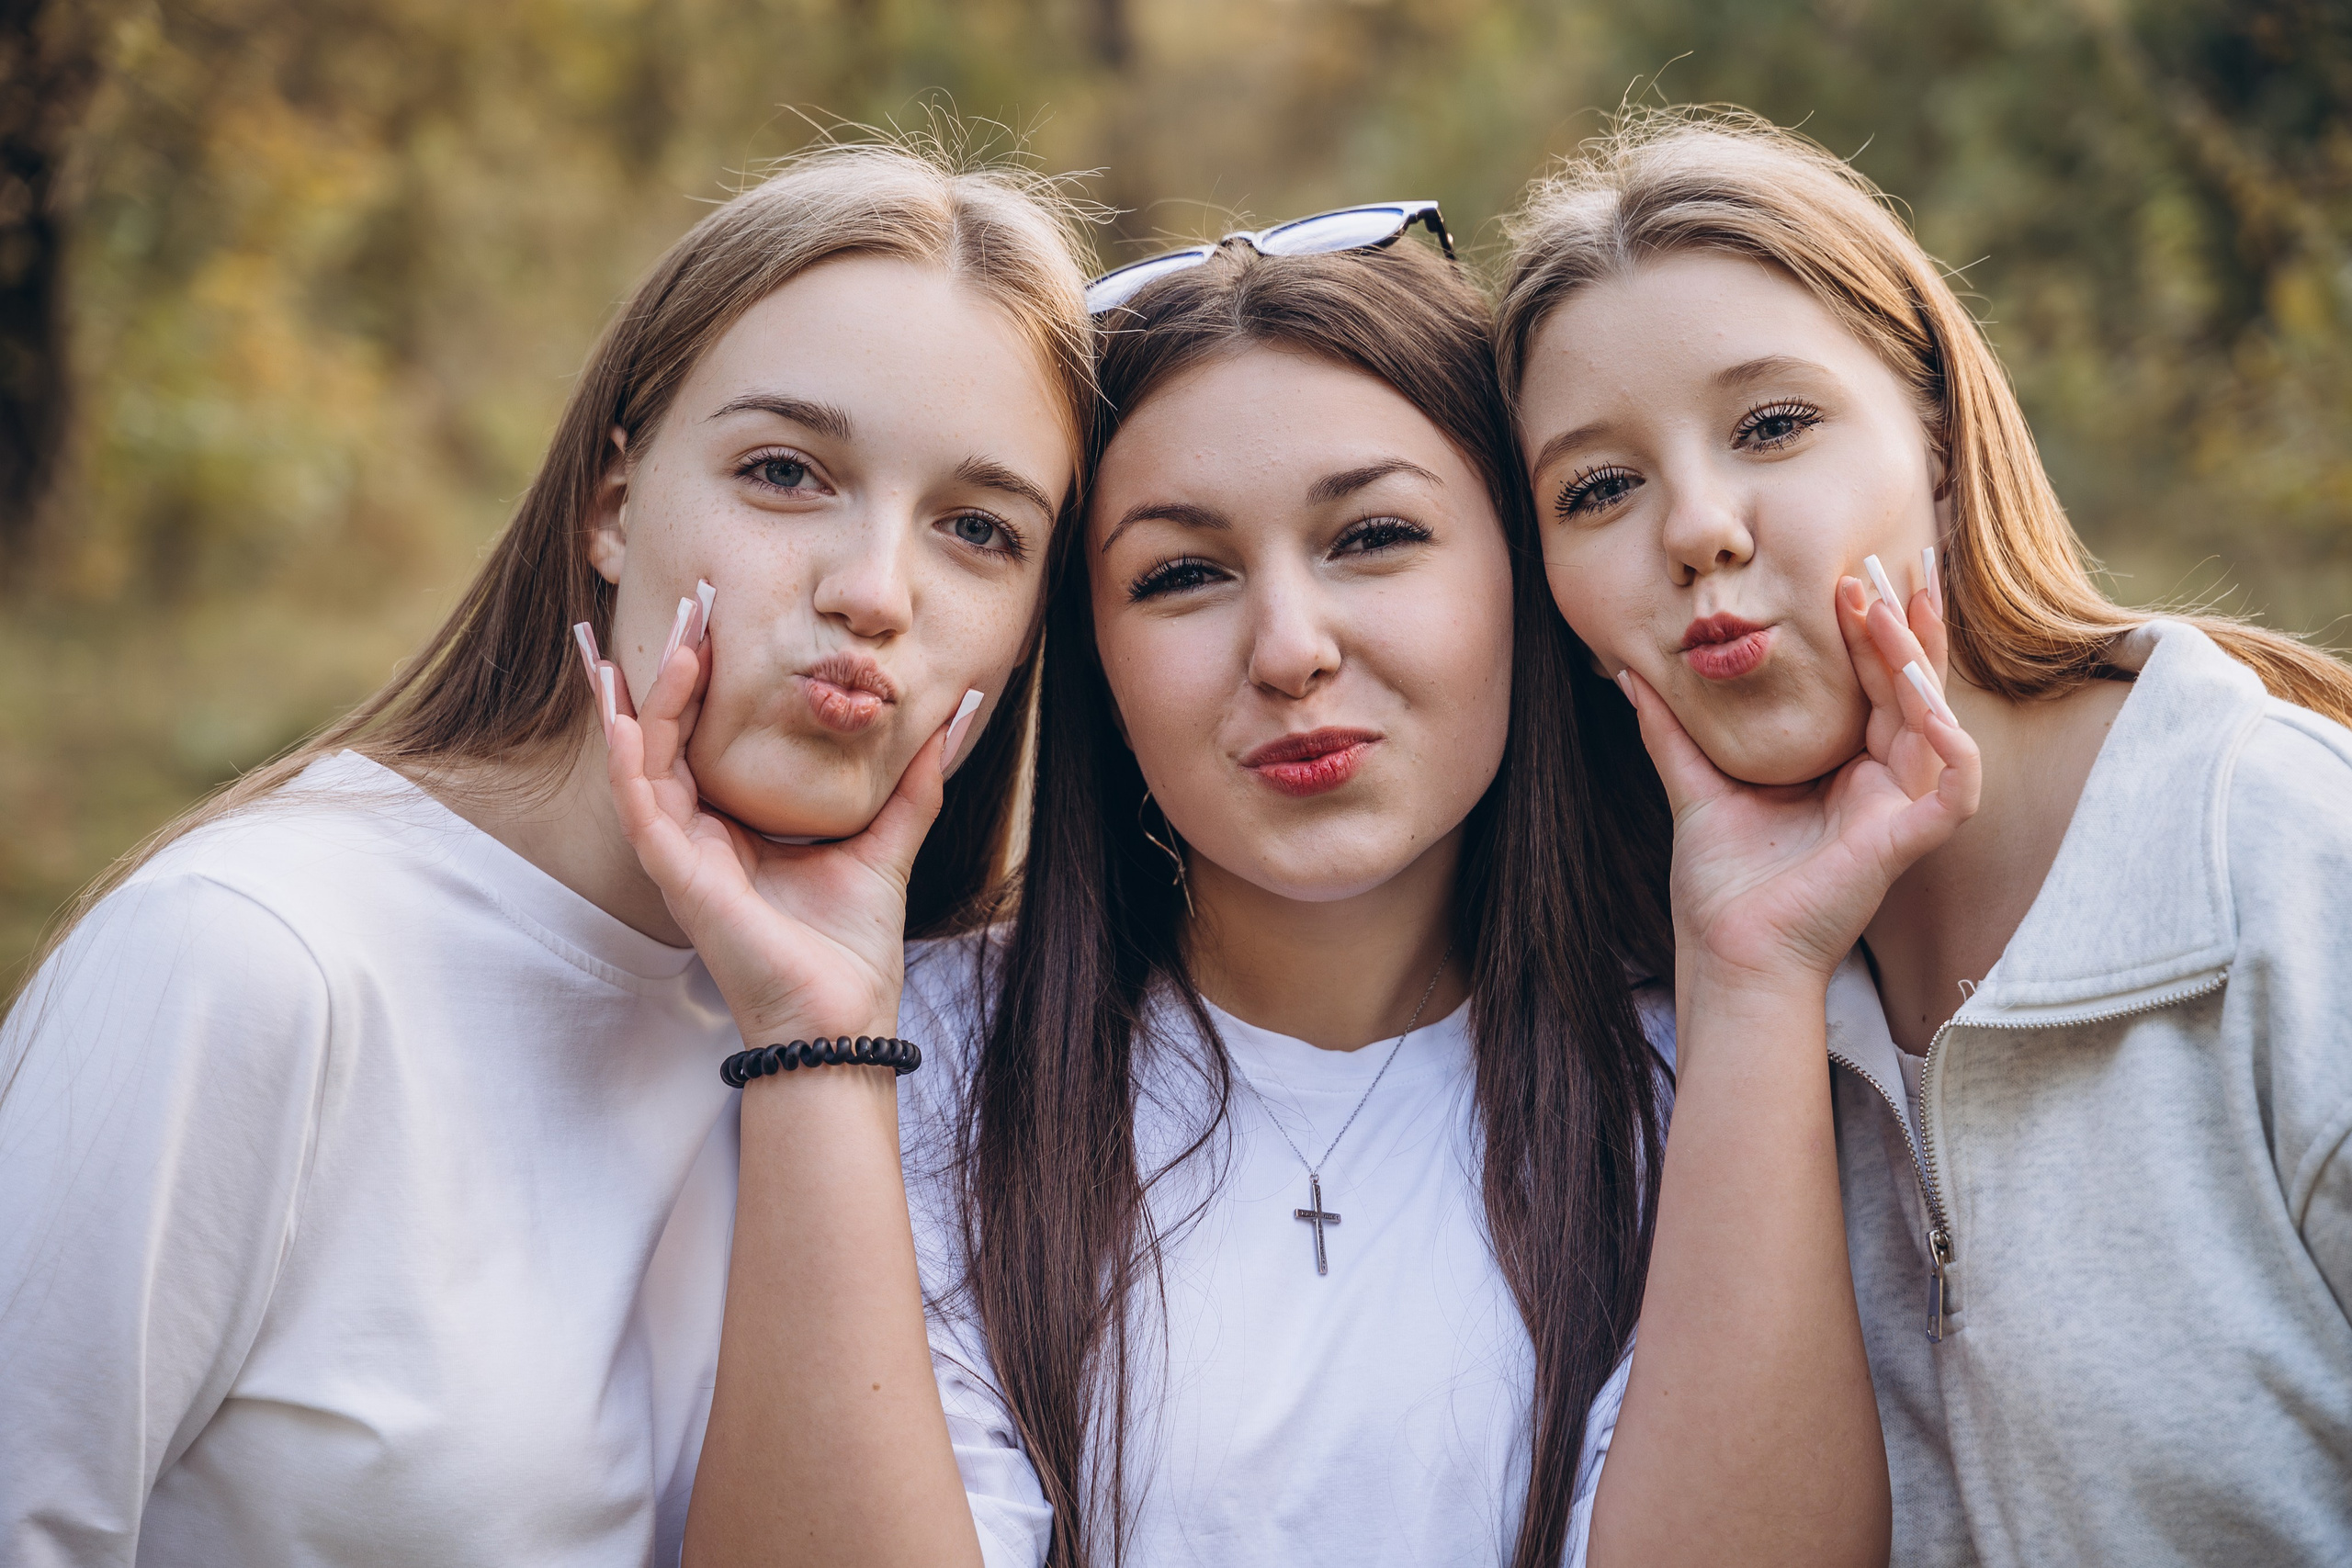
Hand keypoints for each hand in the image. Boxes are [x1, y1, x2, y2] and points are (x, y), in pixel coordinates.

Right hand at [589, 597, 951, 1044]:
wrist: (844, 1014)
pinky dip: (629, 756)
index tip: (726, 616)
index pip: (711, 737)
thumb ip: (914, 779)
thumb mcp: (887, 840)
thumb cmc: (852, 944)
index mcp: (740, 825)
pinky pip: (640, 805)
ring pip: (648, 758)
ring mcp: (683, 855)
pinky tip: (626, 712)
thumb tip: (958, 713)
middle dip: (679, 667)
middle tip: (696, 601)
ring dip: (655, 696)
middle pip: (673, 735)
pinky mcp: (678, 877)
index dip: (713, 677)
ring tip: (680, 638)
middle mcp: (703, 834)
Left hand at [1621, 573, 1979, 993]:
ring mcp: (1901, 809)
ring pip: (1935, 718)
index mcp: (1842, 768)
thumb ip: (1672, 729)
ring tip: (1891, 606)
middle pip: (1909, 687)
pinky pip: (1956, 780)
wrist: (1726, 949)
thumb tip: (1630, 672)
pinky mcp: (1911, 839)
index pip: (1868, 683)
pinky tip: (1924, 696)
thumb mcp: (1694, 786)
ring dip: (1919, 659)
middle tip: (1891, 563)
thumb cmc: (1720, 883)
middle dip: (1904, 624)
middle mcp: (1880, 782)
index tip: (1847, 576)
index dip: (1866, 630)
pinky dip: (1949, 737)